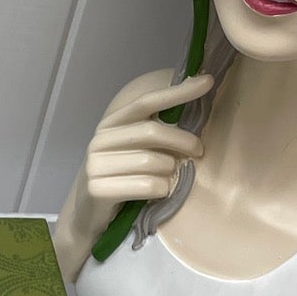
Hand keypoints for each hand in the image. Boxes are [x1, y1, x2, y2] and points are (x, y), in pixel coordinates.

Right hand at [83, 69, 212, 207]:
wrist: (89, 214)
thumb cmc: (121, 178)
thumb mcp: (132, 151)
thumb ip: (153, 132)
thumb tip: (194, 108)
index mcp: (110, 125)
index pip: (146, 102)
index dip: (177, 92)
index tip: (207, 81)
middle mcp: (99, 141)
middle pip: (152, 131)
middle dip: (183, 140)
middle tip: (198, 151)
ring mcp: (96, 165)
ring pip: (153, 162)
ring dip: (170, 172)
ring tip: (168, 178)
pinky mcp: (98, 190)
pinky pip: (146, 186)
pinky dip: (161, 190)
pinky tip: (158, 193)